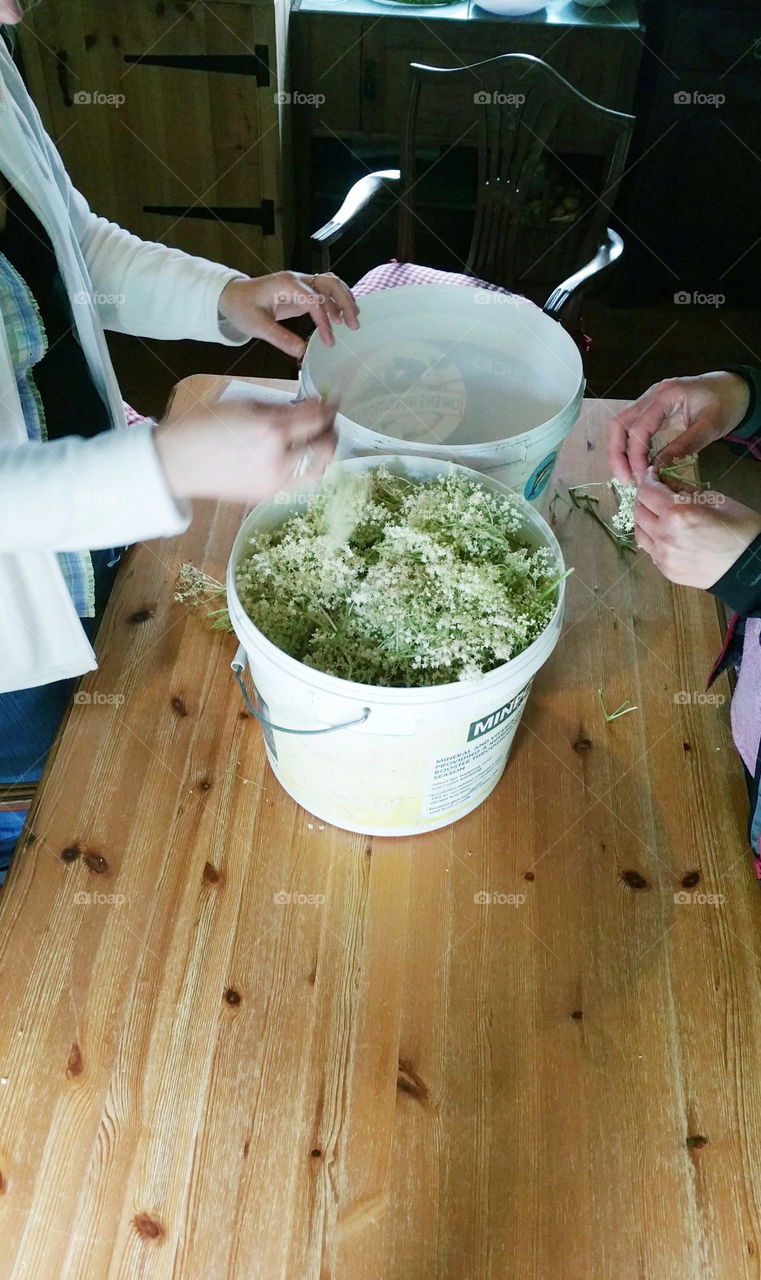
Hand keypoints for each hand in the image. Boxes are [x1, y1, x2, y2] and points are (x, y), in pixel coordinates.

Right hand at [154, 395, 336, 504]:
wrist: (177, 461)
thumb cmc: (202, 426)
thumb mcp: (243, 404)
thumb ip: (279, 407)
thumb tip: (305, 406)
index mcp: (271, 431)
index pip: (317, 418)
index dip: (330, 405)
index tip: (332, 398)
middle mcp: (278, 460)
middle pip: (325, 446)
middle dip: (331, 428)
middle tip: (328, 418)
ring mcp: (275, 482)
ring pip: (319, 469)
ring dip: (325, 451)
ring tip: (319, 438)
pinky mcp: (268, 495)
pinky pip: (301, 482)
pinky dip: (309, 467)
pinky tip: (302, 455)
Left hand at [218, 271, 359, 358]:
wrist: (232, 296)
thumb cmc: (242, 308)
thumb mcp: (257, 326)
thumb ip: (280, 338)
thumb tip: (302, 352)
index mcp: (286, 285)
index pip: (314, 300)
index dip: (324, 321)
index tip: (329, 341)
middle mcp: (297, 280)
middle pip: (329, 284)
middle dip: (344, 303)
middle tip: (353, 325)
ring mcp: (300, 283)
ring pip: (330, 283)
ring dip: (344, 299)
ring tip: (353, 320)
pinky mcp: (302, 290)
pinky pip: (325, 290)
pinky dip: (337, 299)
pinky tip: (343, 315)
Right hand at [607, 372, 750, 483]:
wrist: (735, 387)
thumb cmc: (726, 404)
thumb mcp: (710, 427)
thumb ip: (683, 447)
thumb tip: (658, 471)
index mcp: (666, 396)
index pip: (638, 429)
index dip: (635, 457)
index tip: (641, 479)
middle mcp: (652, 394)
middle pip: (619, 424)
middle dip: (617, 454)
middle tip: (624, 480)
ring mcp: (650, 399)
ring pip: (621, 425)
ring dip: (619, 451)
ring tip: (628, 475)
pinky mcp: (652, 408)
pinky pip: (632, 427)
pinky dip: (629, 446)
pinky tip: (636, 463)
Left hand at [634, 466, 760, 587]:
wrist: (750, 565)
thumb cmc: (740, 527)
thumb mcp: (715, 499)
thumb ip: (685, 492)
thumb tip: (668, 487)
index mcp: (678, 513)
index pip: (647, 491)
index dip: (649, 480)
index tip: (653, 475)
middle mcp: (664, 536)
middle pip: (638, 512)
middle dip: (645, 499)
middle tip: (655, 494)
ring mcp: (664, 557)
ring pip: (640, 533)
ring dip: (645, 520)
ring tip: (658, 514)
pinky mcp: (667, 571)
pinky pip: (651, 550)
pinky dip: (654, 539)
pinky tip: (667, 534)